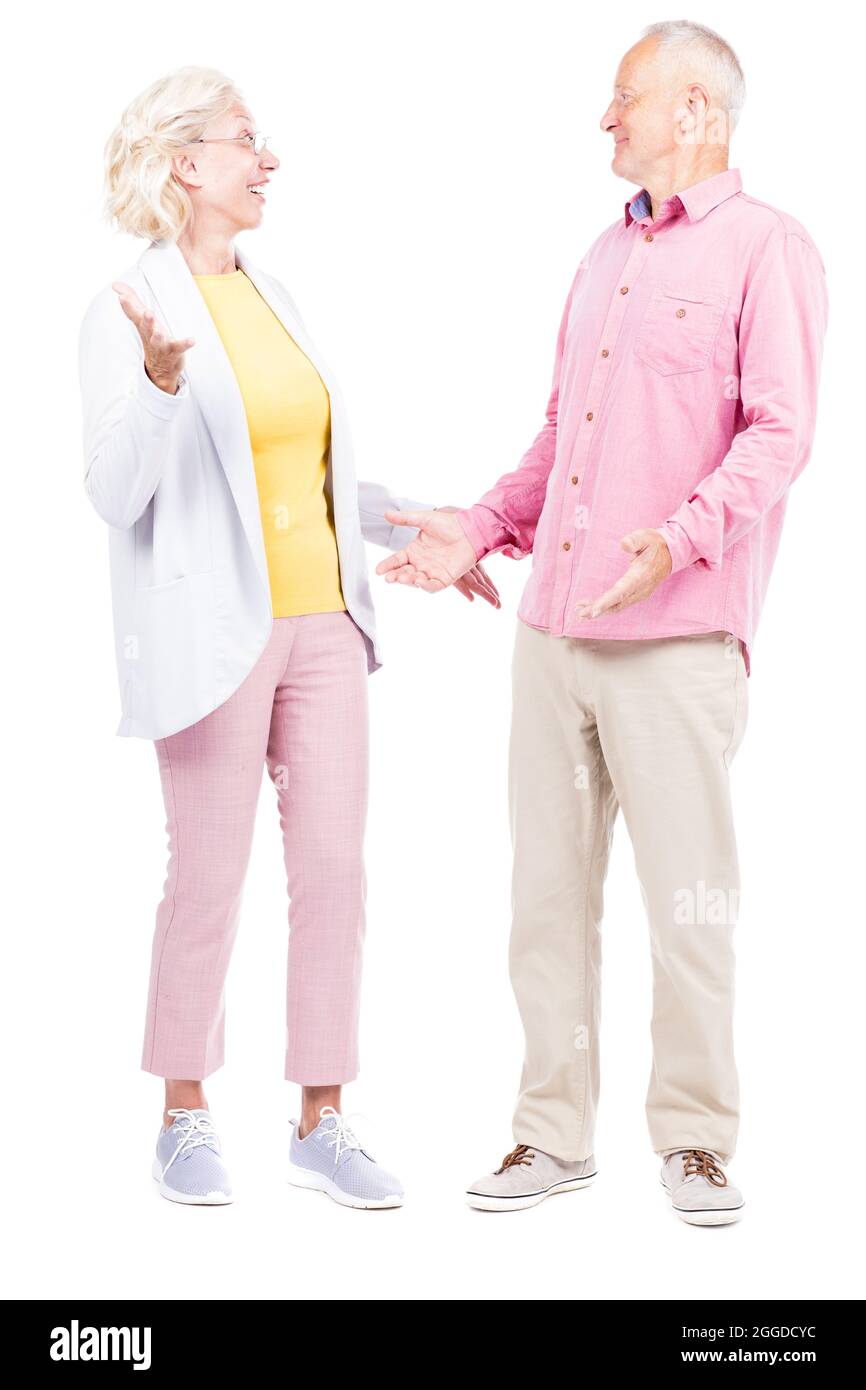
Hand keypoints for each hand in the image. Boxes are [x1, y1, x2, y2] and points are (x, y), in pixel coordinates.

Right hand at [112, 281, 194, 393]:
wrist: (160, 369)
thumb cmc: (151, 337)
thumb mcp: (141, 319)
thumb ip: (132, 301)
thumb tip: (116, 285)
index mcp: (143, 326)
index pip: (133, 315)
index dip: (127, 306)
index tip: (121, 297)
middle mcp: (150, 335)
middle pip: (146, 328)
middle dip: (147, 321)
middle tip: (147, 313)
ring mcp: (162, 345)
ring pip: (158, 341)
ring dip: (158, 337)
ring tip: (159, 332)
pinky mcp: (174, 351)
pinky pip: (180, 347)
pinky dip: (185, 344)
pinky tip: (192, 340)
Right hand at [375, 507, 499, 606]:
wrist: (470, 529)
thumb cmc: (449, 523)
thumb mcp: (424, 519)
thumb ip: (405, 519)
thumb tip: (386, 514)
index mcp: (414, 551)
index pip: (397, 560)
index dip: (387, 565)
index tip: (378, 570)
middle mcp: (421, 563)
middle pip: (405, 573)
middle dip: (396, 576)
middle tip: (389, 578)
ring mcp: (433, 572)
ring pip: (417, 581)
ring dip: (409, 581)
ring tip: (402, 578)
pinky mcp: (445, 578)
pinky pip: (433, 585)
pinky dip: (426, 586)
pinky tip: (420, 581)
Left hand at [574, 528, 671, 618]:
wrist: (671, 553)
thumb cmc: (655, 544)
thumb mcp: (646, 536)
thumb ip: (635, 540)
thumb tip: (624, 544)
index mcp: (641, 576)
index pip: (621, 591)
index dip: (606, 601)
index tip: (593, 611)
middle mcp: (640, 589)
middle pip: (616, 604)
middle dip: (597, 610)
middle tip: (579, 614)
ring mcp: (639, 594)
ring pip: (617, 607)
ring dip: (599, 611)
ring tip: (580, 613)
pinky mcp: (636, 595)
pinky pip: (619, 605)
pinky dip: (605, 608)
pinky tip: (592, 608)